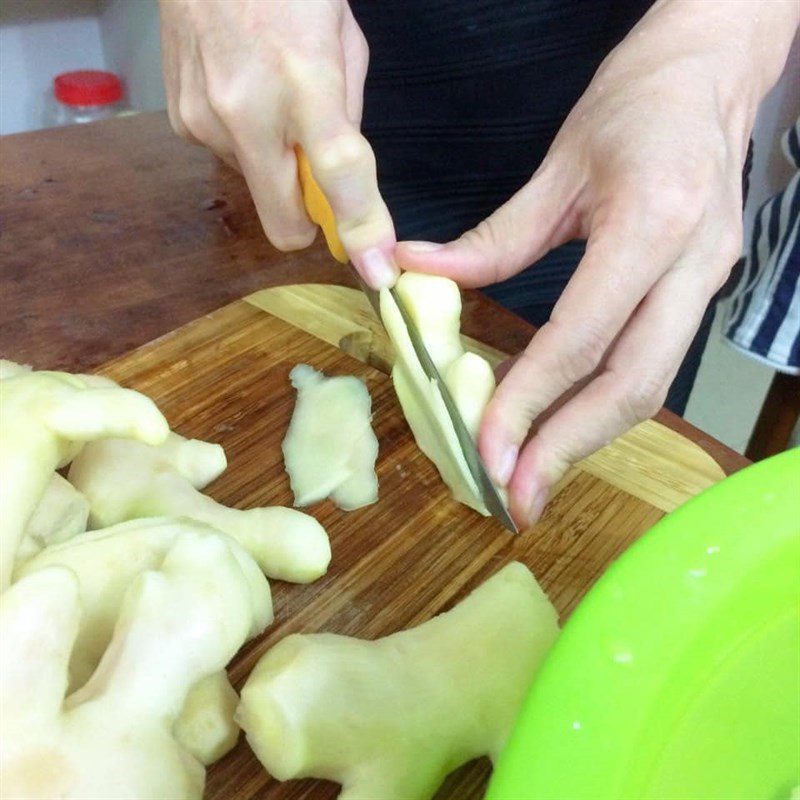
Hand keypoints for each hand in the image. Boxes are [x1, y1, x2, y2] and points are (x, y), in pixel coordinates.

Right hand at [159, 0, 397, 286]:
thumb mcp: (344, 43)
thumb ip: (348, 121)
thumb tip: (345, 183)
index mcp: (305, 82)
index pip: (340, 177)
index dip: (364, 232)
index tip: (378, 272)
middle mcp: (244, 114)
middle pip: (284, 225)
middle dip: (310, 217)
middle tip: (318, 176)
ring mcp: (204, 122)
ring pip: (258, 189)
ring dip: (274, 165)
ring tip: (273, 99)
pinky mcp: (180, 122)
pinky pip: (230, 159)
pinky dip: (246, 143)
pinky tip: (242, 92)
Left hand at [397, 0, 798, 526]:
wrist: (712, 76)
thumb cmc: (635, 104)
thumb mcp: (558, 165)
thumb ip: (492, 238)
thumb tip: (417, 272)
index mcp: (651, 223)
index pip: (582, 336)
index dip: (531, 399)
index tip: (487, 448)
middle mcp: (691, 265)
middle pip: (632, 384)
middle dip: (568, 449)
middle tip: (515, 497)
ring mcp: (708, 284)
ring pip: (649, 387)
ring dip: (587, 440)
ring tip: (532, 478)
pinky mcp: (704, 293)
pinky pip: (652, 366)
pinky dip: (603, 406)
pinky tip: (564, 429)